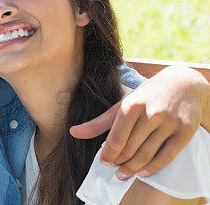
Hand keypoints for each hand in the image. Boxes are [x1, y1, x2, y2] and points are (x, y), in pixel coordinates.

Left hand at [70, 66, 209, 179]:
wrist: (183, 84)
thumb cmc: (147, 95)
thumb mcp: (123, 103)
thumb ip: (100, 121)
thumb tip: (73, 132)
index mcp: (131, 105)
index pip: (116, 138)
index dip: (108, 154)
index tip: (104, 162)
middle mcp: (150, 113)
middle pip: (131, 148)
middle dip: (120, 162)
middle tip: (115, 170)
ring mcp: (169, 123)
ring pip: (147, 154)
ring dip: (134, 168)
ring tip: (125, 174)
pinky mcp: (185, 132)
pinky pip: (166, 156)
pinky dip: (153, 168)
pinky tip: (143, 172)